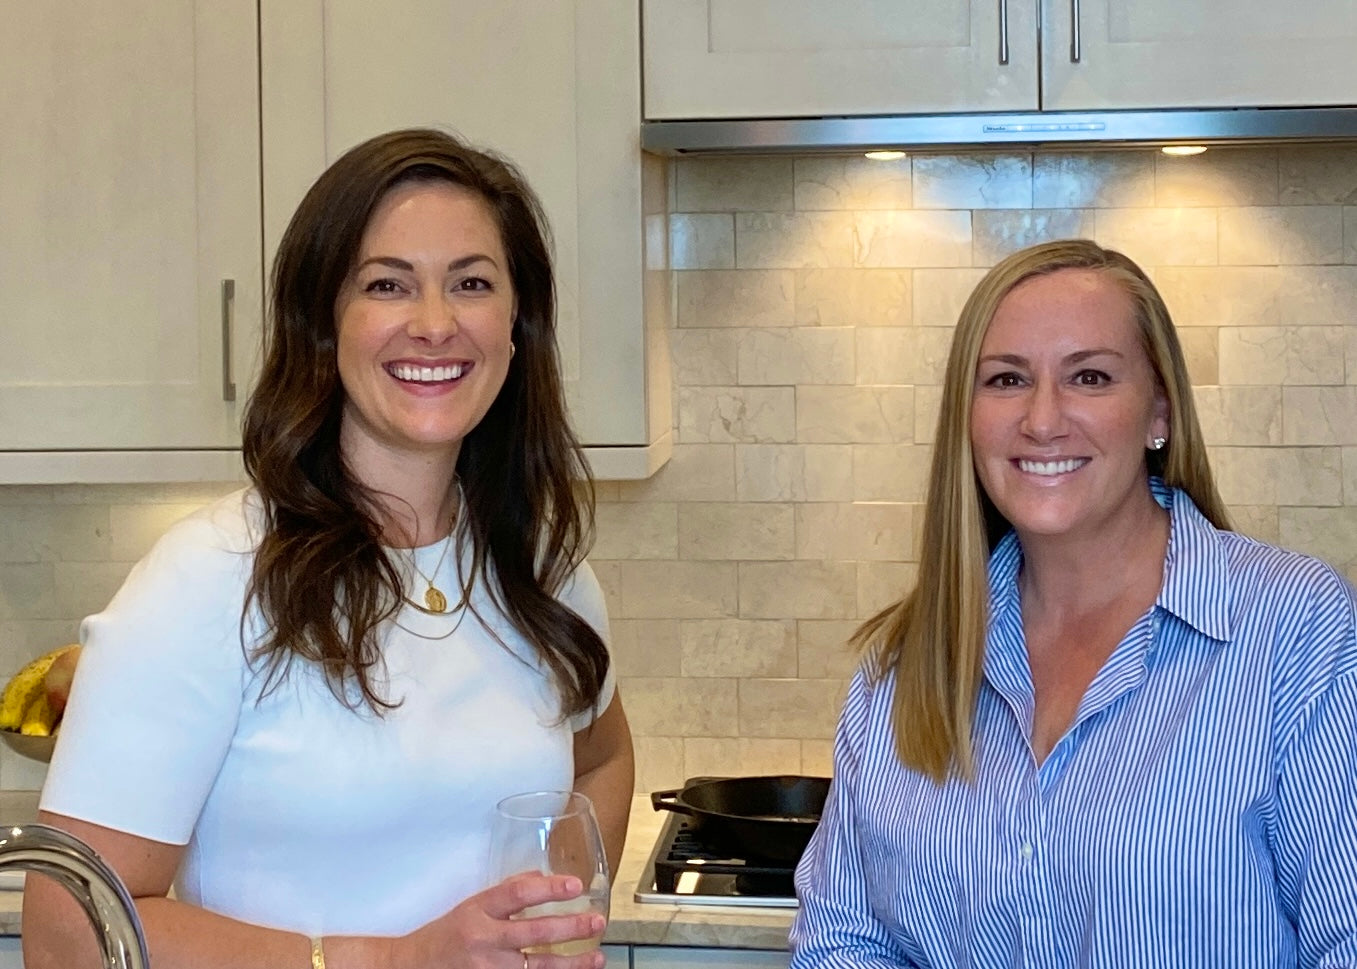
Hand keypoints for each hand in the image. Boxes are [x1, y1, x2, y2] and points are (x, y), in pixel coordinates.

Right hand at [393, 871, 606, 968]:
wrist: (413, 968)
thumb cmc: (446, 935)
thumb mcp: (472, 905)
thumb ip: (507, 893)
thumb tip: (543, 878)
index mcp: (478, 911)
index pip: (517, 894)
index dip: (549, 888)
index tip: (576, 885)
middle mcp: (483, 940)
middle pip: (533, 933)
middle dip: (570, 928)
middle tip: (597, 921)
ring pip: (537, 968)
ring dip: (571, 964)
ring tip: (596, 957)